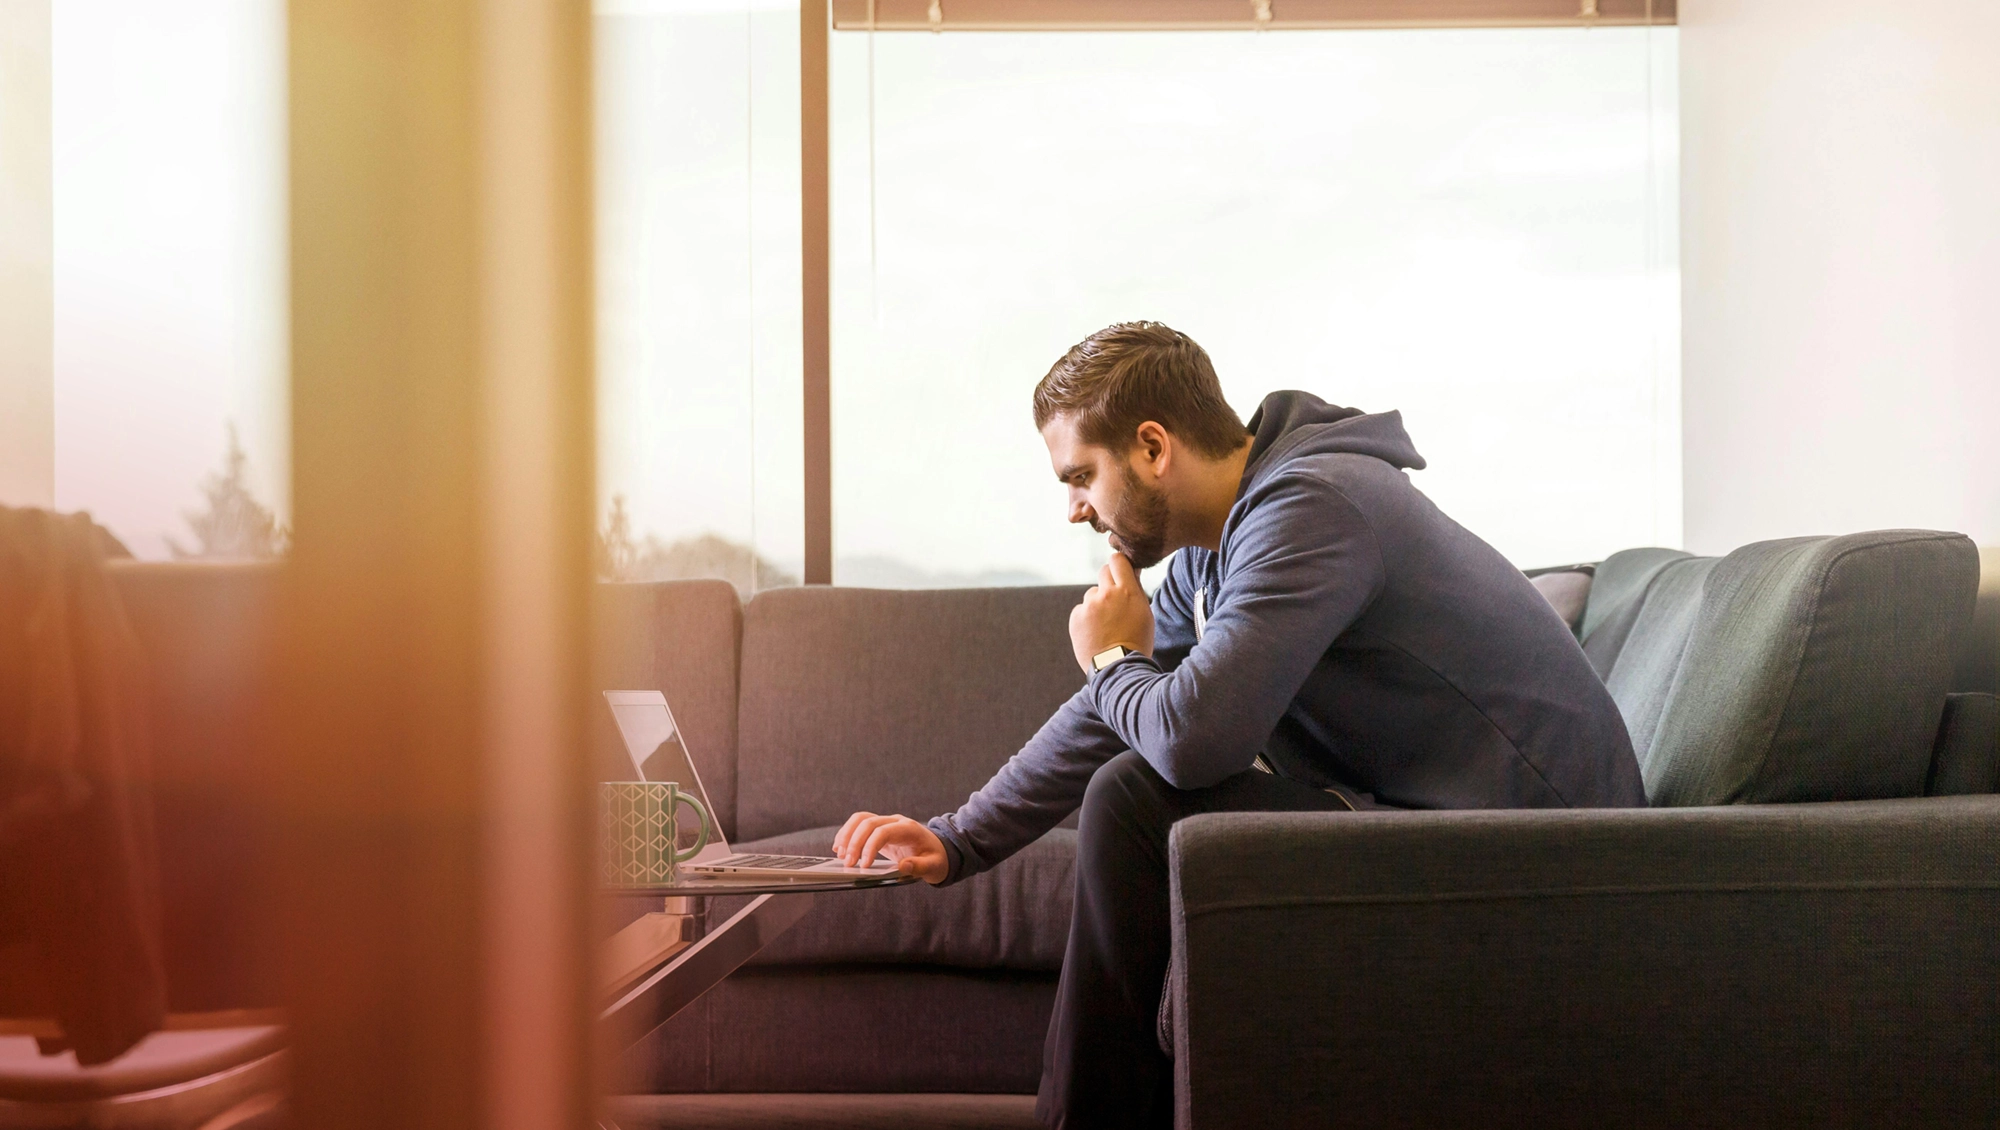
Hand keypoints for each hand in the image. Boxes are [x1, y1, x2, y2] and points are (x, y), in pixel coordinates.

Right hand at [832, 812, 948, 884]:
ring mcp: (887, 823)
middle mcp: (896, 821)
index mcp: (909, 829)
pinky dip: (848, 834)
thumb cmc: (936, 859)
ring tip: (839, 854)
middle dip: (854, 842)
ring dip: (847, 835)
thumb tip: (903, 866)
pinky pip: (859, 825)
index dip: (870, 847)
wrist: (939, 850)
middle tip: (848, 864)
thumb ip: (920, 867)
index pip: (883, 831)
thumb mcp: (934, 867)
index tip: (863, 866)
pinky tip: (840, 848)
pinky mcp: (879, 829)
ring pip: (860, 819)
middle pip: (868, 822)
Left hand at [1069, 553, 1155, 673]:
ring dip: (1098, 603)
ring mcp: (1089, 605)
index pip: (1118, 560)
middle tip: (1114, 599)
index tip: (1120, 570)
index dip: (1119, 564)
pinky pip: (1082, 609)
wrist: (1117, 667)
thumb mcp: (1145, 613)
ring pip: (1093, 594)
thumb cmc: (1136, 641)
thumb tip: (1132, 570)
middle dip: (1109, 582)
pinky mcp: (1076, 617)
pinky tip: (1096, 632)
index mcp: (1127, 591)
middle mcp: (1106, 594)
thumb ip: (1136, 590)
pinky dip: (1087, 617)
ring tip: (1106, 625)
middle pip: (1104, 572)